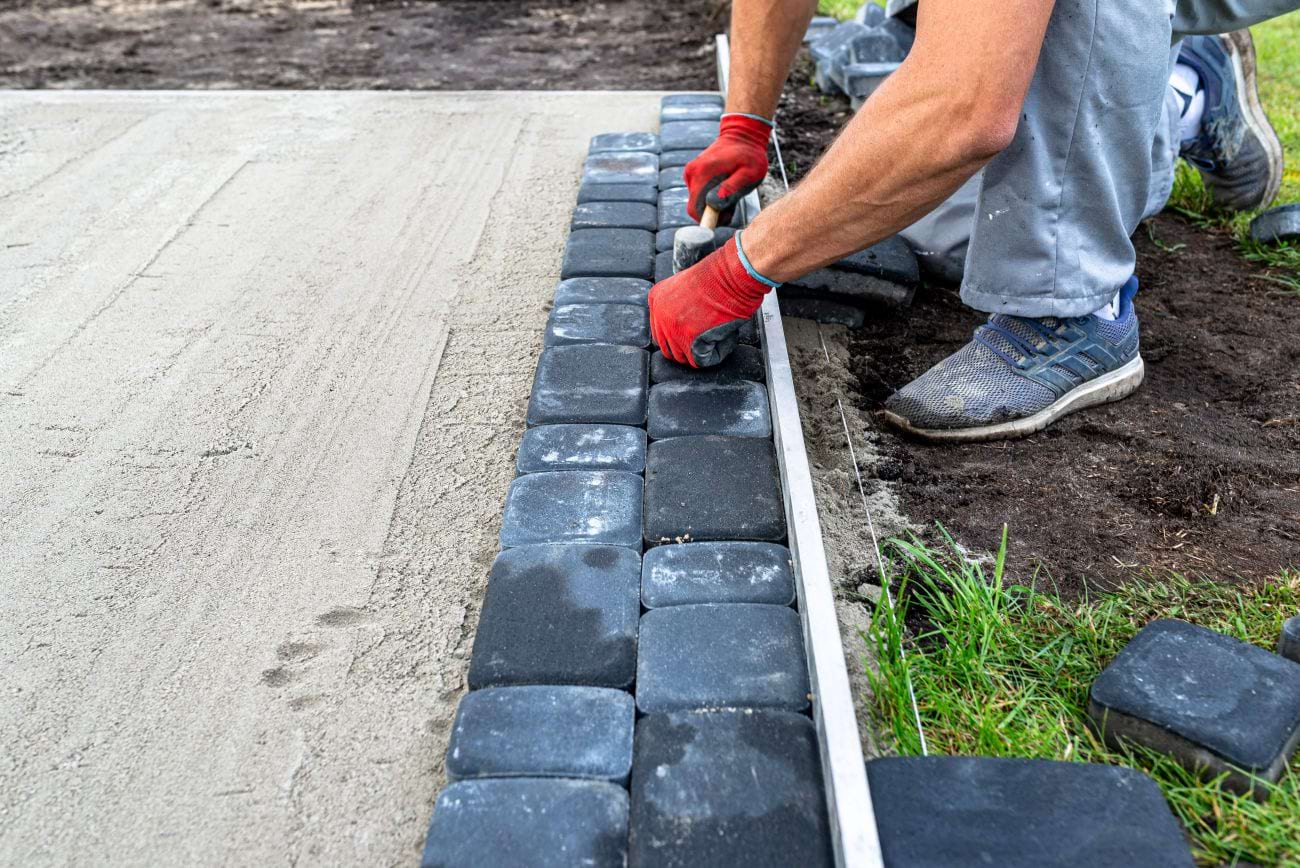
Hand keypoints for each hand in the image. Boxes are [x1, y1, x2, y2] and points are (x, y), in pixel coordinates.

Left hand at [648, 235, 774, 366]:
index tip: (694, 335)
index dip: (678, 337)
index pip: (660, 331)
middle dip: (687, 349)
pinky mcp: (689, 339)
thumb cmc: (720, 276)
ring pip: (683, 357)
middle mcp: (659, 314)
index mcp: (656, 299)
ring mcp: (672, 328)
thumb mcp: (686, 285)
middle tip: (706, 342)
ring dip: (702, 351)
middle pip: (668, 348)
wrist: (731, 274)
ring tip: (718, 335)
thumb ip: (679, 304)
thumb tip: (685, 325)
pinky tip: (724, 338)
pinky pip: (700, 361)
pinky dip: (715, 354)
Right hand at [684, 113, 772, 224]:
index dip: (709, 219)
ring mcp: (691, 172)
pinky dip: (710, 196)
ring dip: (713, 204)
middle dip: (713, 211)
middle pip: (695, 207)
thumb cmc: (750, 155)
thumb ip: (732, 188)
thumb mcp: (749, 173)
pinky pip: (698, 193)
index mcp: (703, 172)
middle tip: (732, 203)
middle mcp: (692, 172)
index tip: (726, 215)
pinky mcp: (693, 173)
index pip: (695, 209)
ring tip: (730, 192)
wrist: (743, 134)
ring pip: (697, 201)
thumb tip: (713, 203)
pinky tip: (724, 187)